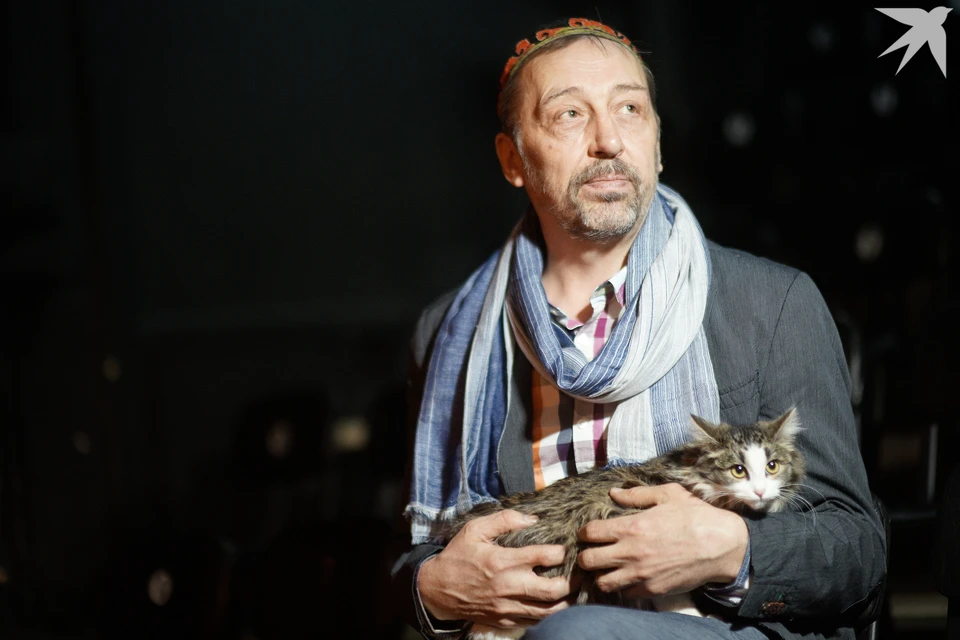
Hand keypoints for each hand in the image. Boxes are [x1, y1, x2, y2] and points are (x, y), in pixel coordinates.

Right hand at [418, 509, 574, 628]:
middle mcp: (508, 586)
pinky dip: (549, 615)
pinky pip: (534, 622)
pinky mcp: (504, 620)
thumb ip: (504, 519)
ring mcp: (507, 606)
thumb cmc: (457, 556)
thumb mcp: (474, 529)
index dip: (561, 552)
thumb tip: (532, 518)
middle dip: (572, 581)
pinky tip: (555, 605)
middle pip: (552, 590)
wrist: (436, 590)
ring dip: (565, 602)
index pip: (544, 557)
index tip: (566, 547)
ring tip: (574, 591)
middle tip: (580, 572)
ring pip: (548, 611)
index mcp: (502, 561)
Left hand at [577, 483, 747, 598]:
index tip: (588, 533)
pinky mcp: (653, 590)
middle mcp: (631, 553)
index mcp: (631, 526)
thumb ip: (637, 494)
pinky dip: (621, 587)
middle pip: (588, 561)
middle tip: (593, 551)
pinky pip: (625, 594)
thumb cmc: (696, 516)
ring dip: (600, 575)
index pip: (589, 533)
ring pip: (602, 583)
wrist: (722, 546)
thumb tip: (614, 493)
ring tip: (606, 568)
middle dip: (585, 556)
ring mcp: (641, 574)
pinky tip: (626, 578)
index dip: (584, 533)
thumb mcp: (668, 494)